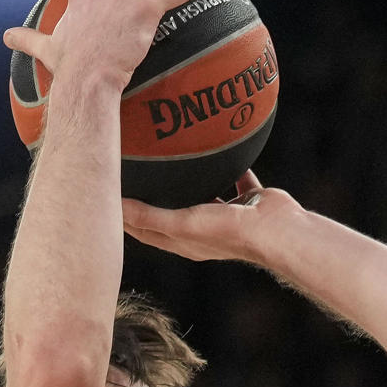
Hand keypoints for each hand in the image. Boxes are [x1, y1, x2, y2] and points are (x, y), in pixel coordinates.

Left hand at [123, 172, 301, 260]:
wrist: (279, 231)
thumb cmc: (229, 232)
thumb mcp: (181, 223)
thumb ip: (148, 215)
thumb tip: (112, 204)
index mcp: (186, 242)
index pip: (147, 229)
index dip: (126, 215)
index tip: (107, 195)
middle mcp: (205, 230)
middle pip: (171, 210)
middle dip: (153, 195)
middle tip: (136, 169)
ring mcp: (228, 215)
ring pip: (202, 193)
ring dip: (189, 180)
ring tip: (174, 156)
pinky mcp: (249, 200)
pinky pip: (235, 178)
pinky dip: (228, 165)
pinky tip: (218, 144)